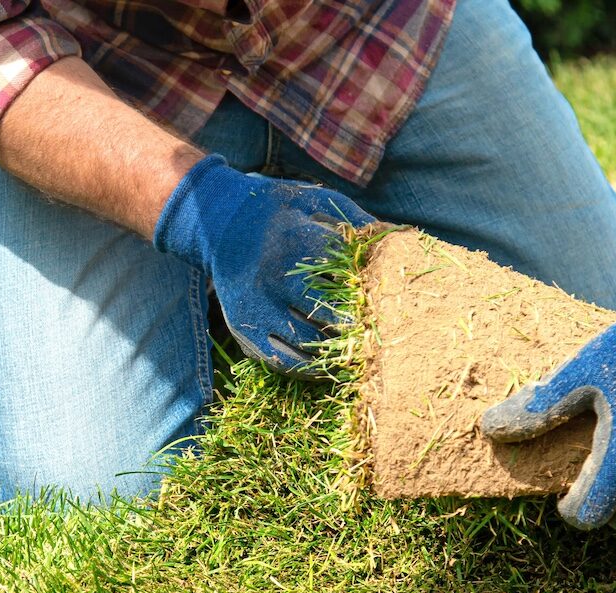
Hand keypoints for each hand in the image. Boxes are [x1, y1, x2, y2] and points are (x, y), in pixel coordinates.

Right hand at [154, 155, 374, 377]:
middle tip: (380, 333)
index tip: (390, 302)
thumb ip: (353, 219)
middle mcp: (273, 278)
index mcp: (295, 241)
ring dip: (338, 351)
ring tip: (359, 351)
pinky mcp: (244, 329)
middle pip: (330, 314)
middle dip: (358, 325)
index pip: (346, 276)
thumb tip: (398, 239)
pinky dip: (309, 368)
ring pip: (309, 343)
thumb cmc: (276, 211)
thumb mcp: (313, 200)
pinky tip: (327, 363)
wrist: (217, 222)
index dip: (371, 292)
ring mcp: (256, 308)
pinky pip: (283, 360)